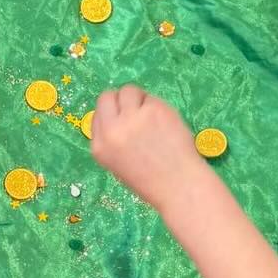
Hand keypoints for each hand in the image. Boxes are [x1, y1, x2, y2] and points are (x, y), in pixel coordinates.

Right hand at [90, 84, 203, 212]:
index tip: (125, 121)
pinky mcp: (154, 109)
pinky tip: (166, 125)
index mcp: (99, 147)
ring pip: (128, 90)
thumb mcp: (118, 164)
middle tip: (136, 112)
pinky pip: (151, 98)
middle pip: (107, 96)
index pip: (97, 114)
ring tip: (152, 118)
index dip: (112, 114)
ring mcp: (132, 118)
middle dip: (120, 100)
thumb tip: (117, 113)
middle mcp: (112, 130)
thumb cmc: (152, 181)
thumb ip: (113, 138)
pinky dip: (157, 106)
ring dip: (139, 99)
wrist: (179, 187)